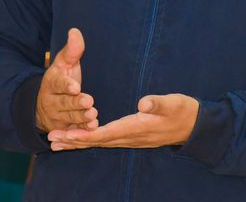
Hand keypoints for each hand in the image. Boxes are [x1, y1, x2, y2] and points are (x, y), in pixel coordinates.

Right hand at [35, 28, 98, 132]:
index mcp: (51, 83)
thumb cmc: (61, 80)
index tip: (75, 87)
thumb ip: (71, 50)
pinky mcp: (65, 129)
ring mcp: (58, 117)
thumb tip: (75, 31)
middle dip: (76, 103)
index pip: (58, 84)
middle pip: (64, 102)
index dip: (66, 85)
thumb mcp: (63, 64)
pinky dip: (83, 130)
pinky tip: (93, 127)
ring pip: (70, 117)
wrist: (45, 106)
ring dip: (81, 118)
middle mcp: (52, 101)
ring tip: (92, 114)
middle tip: (88, 102)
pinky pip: (74, 131)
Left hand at [47, 93, 198, 150]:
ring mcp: (130, 138)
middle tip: (50, 140)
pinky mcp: (131, 135)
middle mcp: (129, 136)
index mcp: (136, 127)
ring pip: (98, 142)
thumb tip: (142, 103)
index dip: (83, 135)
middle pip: (95, 141)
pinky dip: (89, 140)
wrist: (195, 126)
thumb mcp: (173, 103)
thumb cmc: (183, 111)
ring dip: (77, 142)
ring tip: (57, 142)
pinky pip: (105, 140)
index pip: (104, 133)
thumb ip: (157, 102)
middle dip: (73, 140)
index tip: (65, 134)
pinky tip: (78, 138)